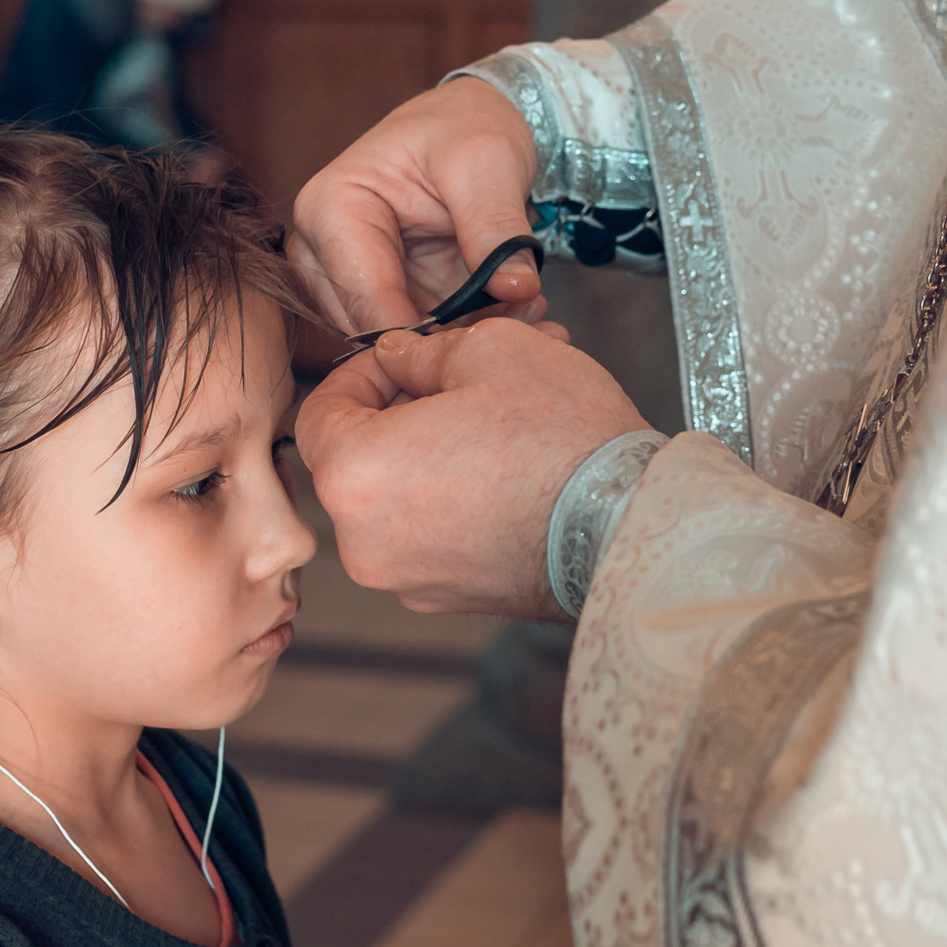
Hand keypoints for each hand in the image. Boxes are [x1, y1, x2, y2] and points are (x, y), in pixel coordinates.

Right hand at [290, 77, 544, 333]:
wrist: (467, 125)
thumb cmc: (463, 128)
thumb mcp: (486, 163)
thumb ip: (496, 228)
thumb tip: (516, 289)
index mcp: (329, 208)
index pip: (366, 297)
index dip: (425, 333)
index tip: (484, 342)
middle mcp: (321, 251)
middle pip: (372, 329)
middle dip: (444, 338)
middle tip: (517, 324)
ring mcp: (344, 279)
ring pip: (392, 343)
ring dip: (454, 340)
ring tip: (519, 311)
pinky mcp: (376, 298)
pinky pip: (410, 338)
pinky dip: (458, 334)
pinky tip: (504, 313)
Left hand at [297, 318, 648, 617]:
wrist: (628, 526)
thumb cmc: (561, 440)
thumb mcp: (490, 349)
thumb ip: (423, 350)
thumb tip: (401, 356)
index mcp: (354, 474)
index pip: (319, 412)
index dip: (360, 374)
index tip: (401, 359)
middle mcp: (363, 541)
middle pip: (358, 458)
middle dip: (404, 411)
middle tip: (458, 381)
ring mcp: (405, 577)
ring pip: (397, 496)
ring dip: (433, 453)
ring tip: (496, 419)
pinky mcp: (447, 598)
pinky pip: (430, 533)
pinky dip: (454, 498)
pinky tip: (508, 468)